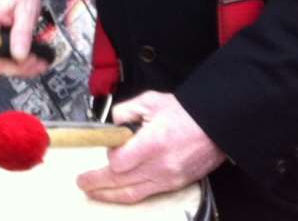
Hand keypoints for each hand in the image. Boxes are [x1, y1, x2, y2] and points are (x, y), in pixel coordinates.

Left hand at [77, 92, 224, 204]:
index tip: (106, 149)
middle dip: (97, 183)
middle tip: (82, 182)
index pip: (119, 162)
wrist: (216, 126)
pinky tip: (117, 193)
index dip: (109, 157)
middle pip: (121, 181)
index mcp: (153, 143)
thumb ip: (124, 112)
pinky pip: (147, 194)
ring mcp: (169, 178)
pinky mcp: (175, 184)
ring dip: (109, 194)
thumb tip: (111, 126)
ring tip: (93, 192)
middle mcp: (160, 165)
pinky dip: (129, 195)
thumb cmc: (185, 113)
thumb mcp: (149, 102)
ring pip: (133, 193)